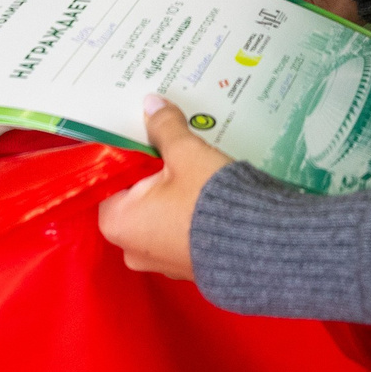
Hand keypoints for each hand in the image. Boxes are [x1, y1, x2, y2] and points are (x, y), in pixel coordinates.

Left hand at [95, 95, 233, 279]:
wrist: (260, 246)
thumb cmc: (208, 200)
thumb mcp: (186, 154)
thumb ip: (165, 128)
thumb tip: (151, 104)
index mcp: (116, 222)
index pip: (111, 180)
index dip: (131, 155)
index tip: (148, 138)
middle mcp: (131, 249)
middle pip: (136, 198)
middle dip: (155, 175)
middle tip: (176, 151)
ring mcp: (160, 263)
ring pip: (160, 215)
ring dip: (174, 194)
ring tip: (197, 169)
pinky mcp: (186, 267)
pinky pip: (180, 231)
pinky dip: (190, 214)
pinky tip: (209, 193)